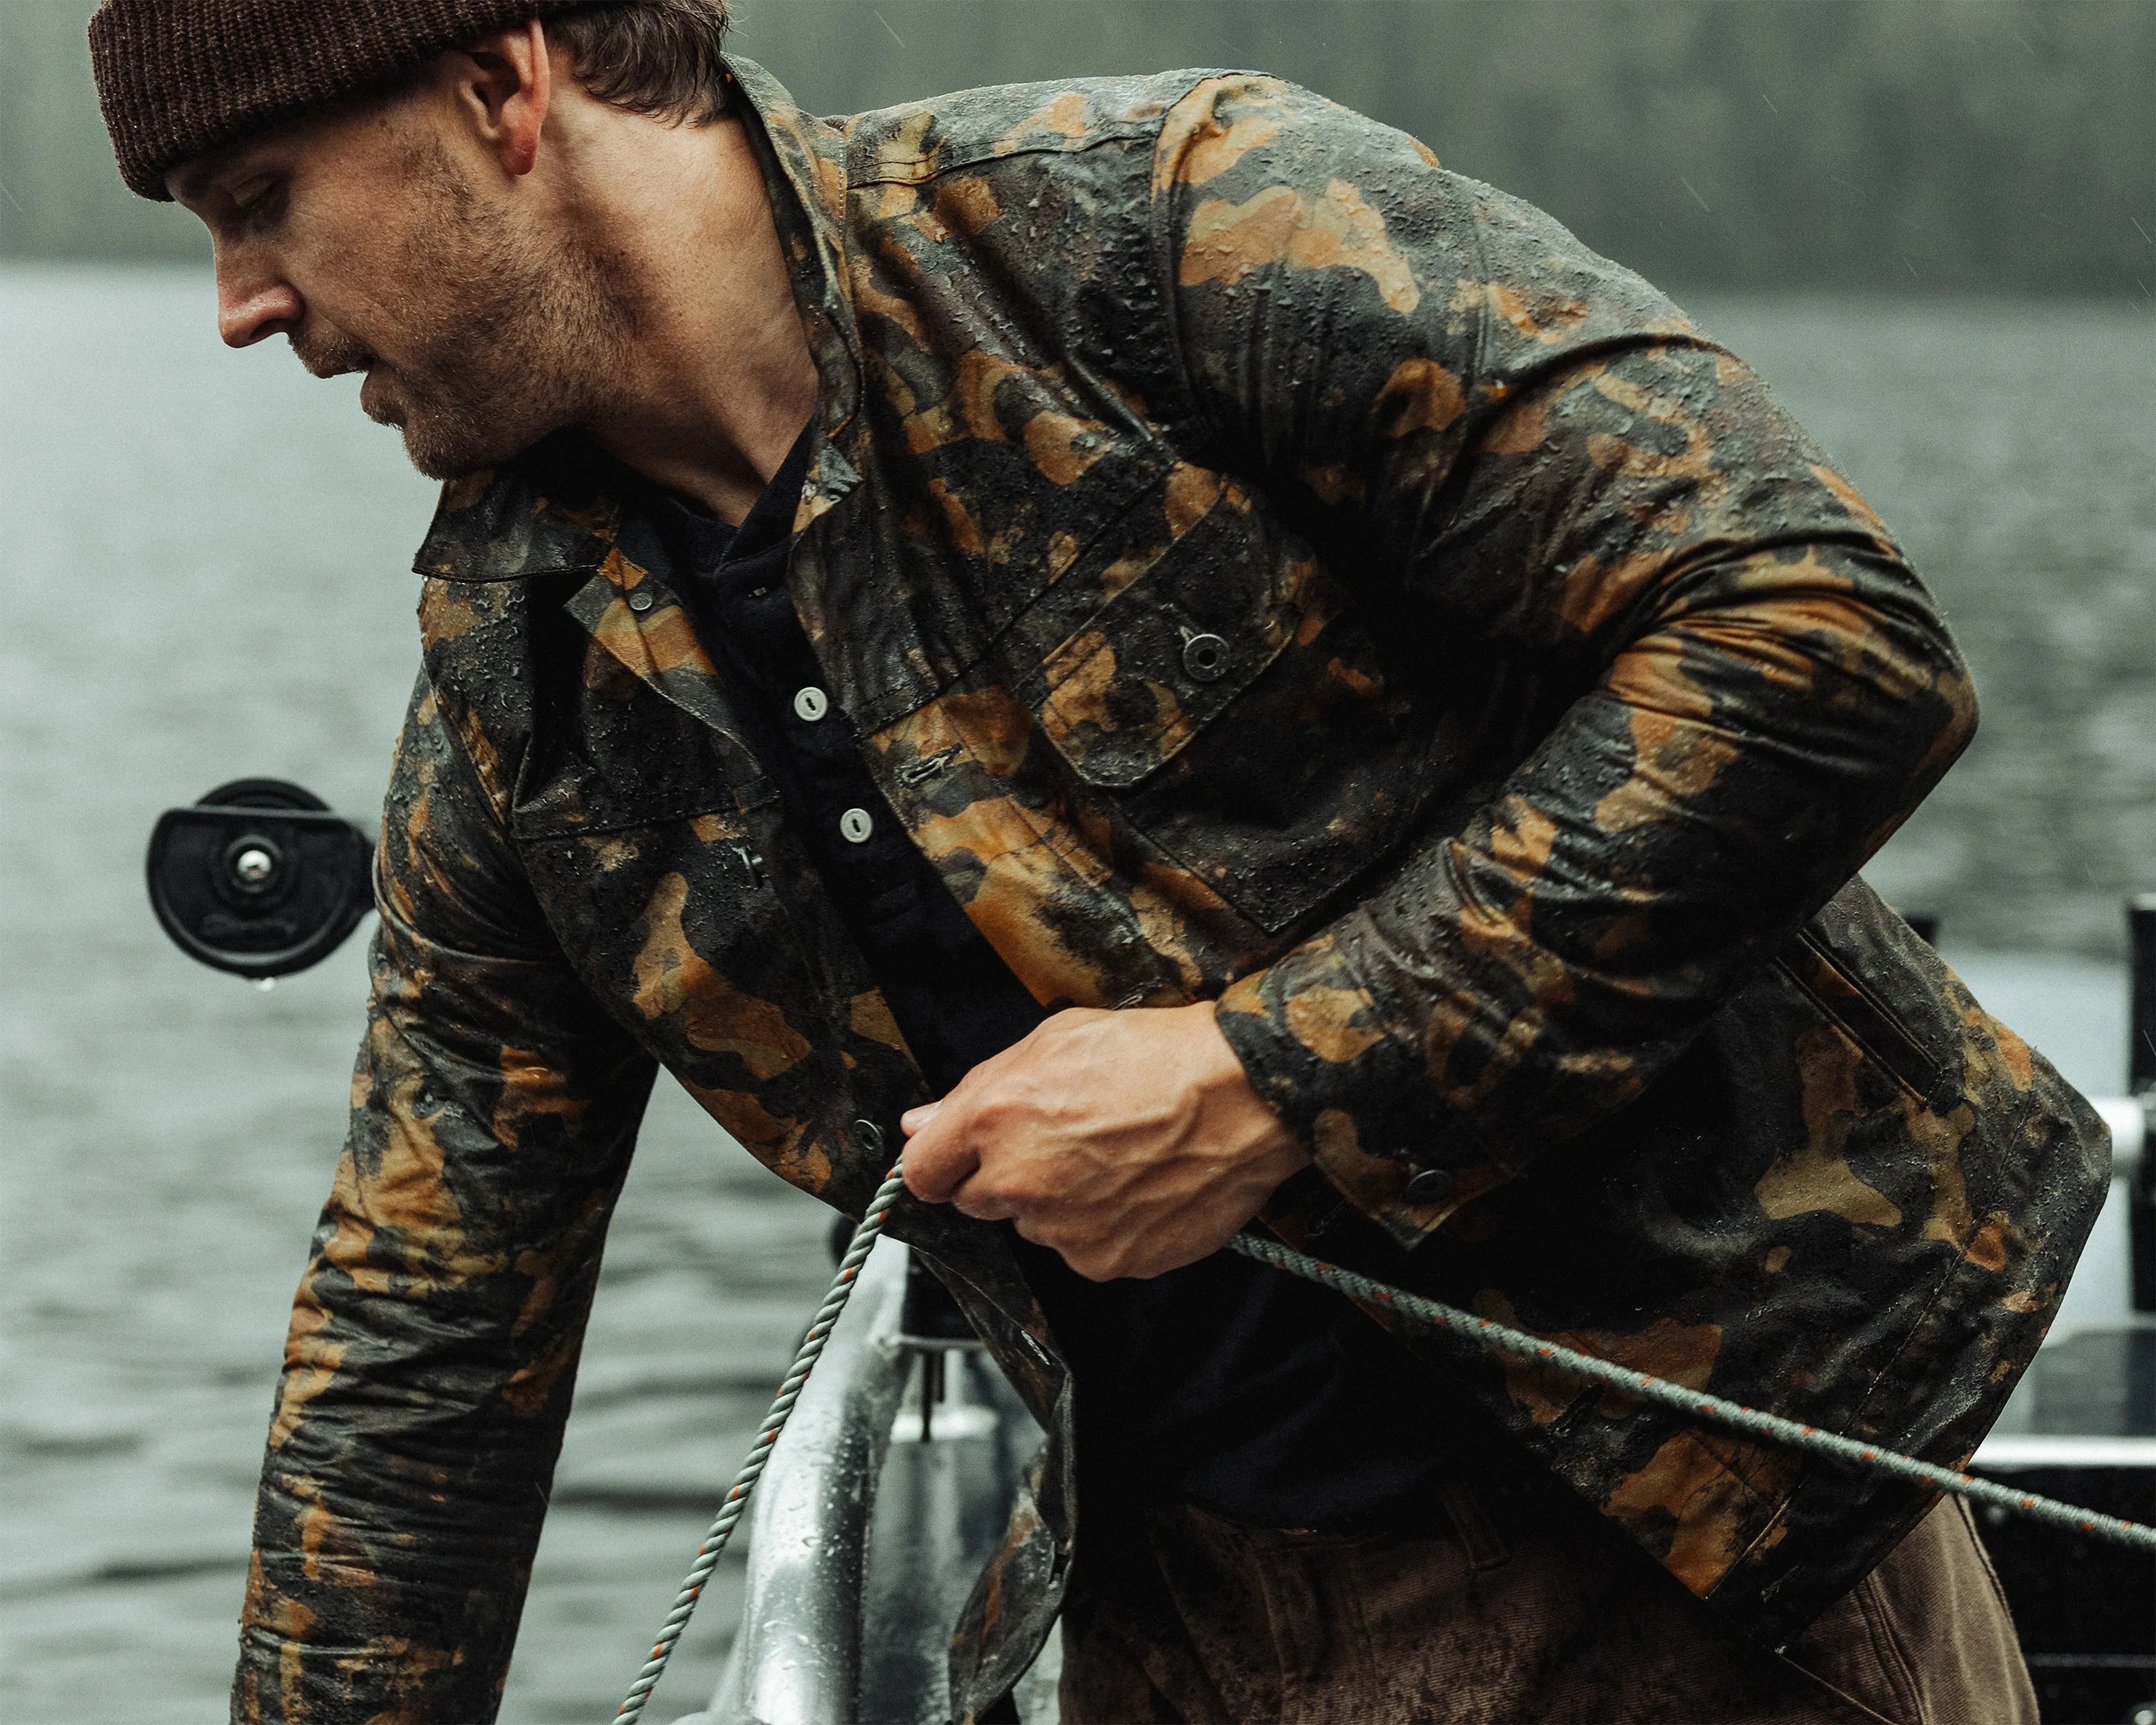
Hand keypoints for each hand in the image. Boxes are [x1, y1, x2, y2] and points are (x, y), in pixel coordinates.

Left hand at [900, 1003, 1310, 1280]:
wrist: (1243, 1095)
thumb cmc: (1155, 1056)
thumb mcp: (1055, 1039)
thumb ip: (977, 1088)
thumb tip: (923, 1124)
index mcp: (993, 1119)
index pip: (922, 1174)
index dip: (941, 1163)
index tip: (957, 1160)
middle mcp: (1019, 1182)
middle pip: (978, 1202)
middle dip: (1005, 1177)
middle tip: (1063, 1141)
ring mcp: (1064, 1230)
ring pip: (1036, 1226)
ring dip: (1058, 1202)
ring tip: (1113, 1157)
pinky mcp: (1108, 1260)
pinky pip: (1085, 1250)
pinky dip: (1103, 1226)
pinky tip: (1137, 1185)